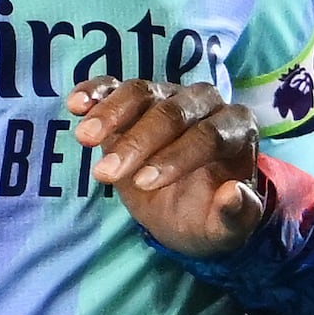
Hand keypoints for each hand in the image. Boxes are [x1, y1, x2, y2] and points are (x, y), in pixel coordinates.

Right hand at [77, 78, 276, 254]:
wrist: (184, 214)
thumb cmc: (208, 218)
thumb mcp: (225, 229)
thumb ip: (237, 215)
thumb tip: (232, 194)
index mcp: (237, 130)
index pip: (209, 136)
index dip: (176, 157)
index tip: (143, 184)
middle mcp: (206, 105)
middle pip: (173, 111)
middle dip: (138, 142)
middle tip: (106, 175)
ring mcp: (169, 96)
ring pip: (141, 92)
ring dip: (111, 115)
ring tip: (86, 139)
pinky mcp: (137, 98)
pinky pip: (115, 85)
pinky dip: (95, 92)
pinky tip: (76, 106)